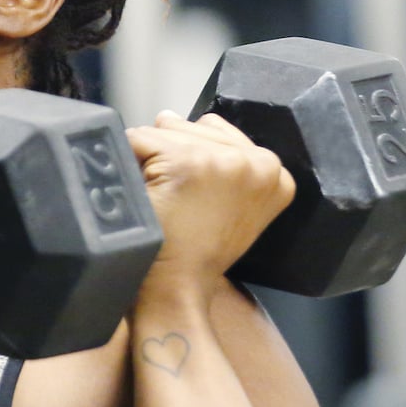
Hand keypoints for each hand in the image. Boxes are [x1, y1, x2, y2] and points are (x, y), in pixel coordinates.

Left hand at [126, 112, 296, 291]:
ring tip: (164, 201)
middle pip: (190, 125)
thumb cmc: (195, 252)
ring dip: (150, 159)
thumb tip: (171, 115)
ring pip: (164, 130)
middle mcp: (260, 161)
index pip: (216, 131)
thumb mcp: (229, 204)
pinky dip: (129, 164)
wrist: (177, 291)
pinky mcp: (187, 162)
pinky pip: (138, 139)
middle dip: (169, 154)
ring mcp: (224, 161)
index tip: (189, 195)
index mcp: (276, 173)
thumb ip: (218, 160)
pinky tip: (148, 198)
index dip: (189, 157)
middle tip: (175, 203)